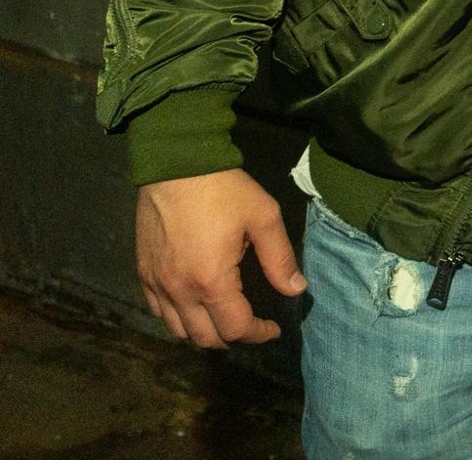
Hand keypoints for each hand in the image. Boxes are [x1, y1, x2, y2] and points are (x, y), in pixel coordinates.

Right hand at [135, 169, 306, 347]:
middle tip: (251, 325)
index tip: (273, 329)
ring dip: (203, 333)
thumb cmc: (224, 190)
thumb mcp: (264, 217)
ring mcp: (156, 284)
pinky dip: (177, 318)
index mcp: (212, 281)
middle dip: (232, 338)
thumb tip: (296, 289)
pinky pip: (158, 311)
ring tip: (223, 319)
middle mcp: (179, 291)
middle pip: (204, 338)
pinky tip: (193, 304)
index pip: (235, 328)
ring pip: (177, 331)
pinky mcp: (143, 273)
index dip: (258, 333)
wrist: (176, 166)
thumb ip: (279, 258)